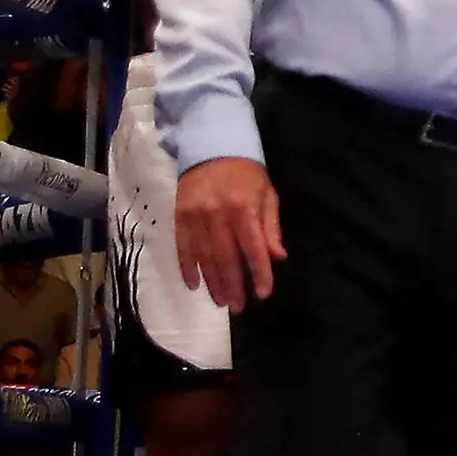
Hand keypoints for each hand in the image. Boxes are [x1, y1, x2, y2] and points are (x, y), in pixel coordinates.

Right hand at [172, 156, 285, 309]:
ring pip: (204, 257)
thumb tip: (278, 257)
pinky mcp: (178, 216)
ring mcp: (195, 216)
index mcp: (244, 209)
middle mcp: (218, 214)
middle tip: (238, 307)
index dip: (259, 273)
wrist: (211, 148)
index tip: (262, 293)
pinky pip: (182, 247)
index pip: (254, 248)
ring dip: (212, 282)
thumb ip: (271, 228)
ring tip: (220, 301)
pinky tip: (194, 285)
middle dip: (233, 285)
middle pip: (226, 258)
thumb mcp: (267, 195)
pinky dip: (187, 268)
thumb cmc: (246, 175)